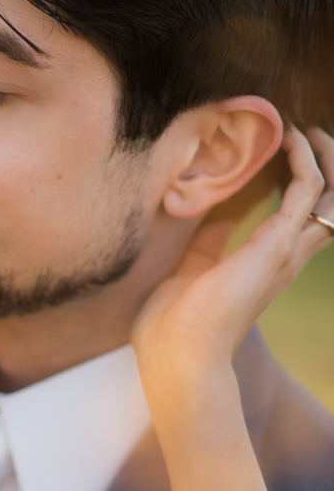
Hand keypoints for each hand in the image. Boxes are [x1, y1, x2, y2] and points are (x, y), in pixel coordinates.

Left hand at [132, 127, 333, 401]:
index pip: (296, 222)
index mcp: (262, 269)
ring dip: (324, 159)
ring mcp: (284, 253)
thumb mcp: (188, 273)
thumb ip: (204, 244)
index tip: (277, 152)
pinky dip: (304, 161)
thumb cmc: (173, 330)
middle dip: (324, 169)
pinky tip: (290, 139)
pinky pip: (307, 190)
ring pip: (330, 197)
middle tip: (307, 137)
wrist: (177, 357)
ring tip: (306, 133)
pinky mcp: (276, 245)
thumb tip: (210, 213)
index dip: (293, 186)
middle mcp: (283, 261)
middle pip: (327, 208)